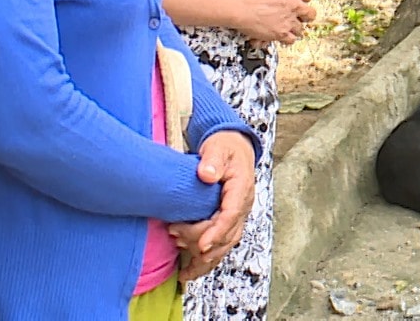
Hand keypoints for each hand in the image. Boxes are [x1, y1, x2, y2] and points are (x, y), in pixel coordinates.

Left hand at [169, 131, 256, 277]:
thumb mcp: (217, 148)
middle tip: (176, 236)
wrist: (234, 147)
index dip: (217, 232)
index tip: (201, 245)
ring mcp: (238, 215)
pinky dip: (207, 261)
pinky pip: (221, 245)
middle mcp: (243, 205)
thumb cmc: (224, 147)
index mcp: (242, 188)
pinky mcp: (230, 221)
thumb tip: (206, 174)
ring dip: (205, 256)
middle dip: (202, 243)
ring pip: (226, 244)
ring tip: (182, 261)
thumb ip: (212, 160)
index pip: (232, 215)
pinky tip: (189, 272)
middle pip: (228, 234)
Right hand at [233, 0, 315, 43]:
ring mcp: (288, 20)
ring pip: (300, 28)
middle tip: (301, 17)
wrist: (237, 4)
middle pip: (309, 14)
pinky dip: (287, 39)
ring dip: (296, 28)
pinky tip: (282, 37)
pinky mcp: (279, 33)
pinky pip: (290, 39)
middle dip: (306, 16)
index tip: (300, 1)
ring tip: (290, 28)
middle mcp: (294, 5)